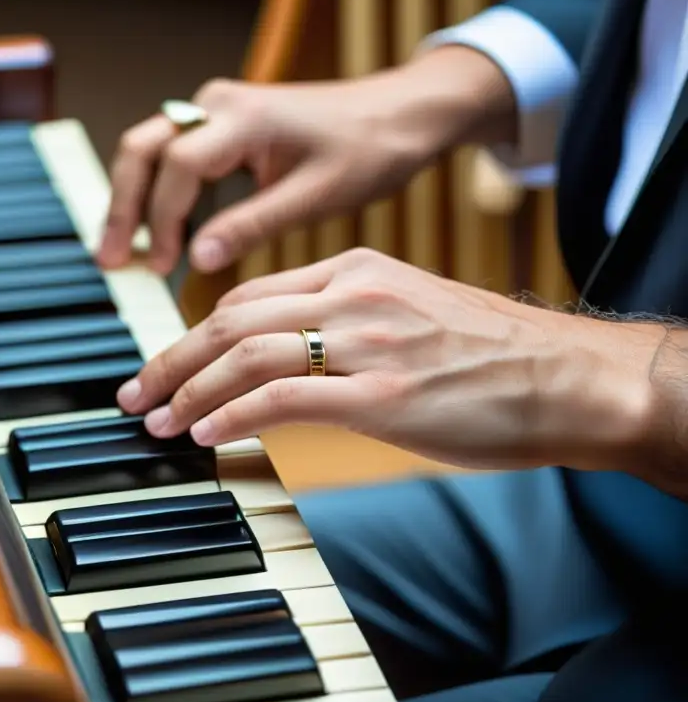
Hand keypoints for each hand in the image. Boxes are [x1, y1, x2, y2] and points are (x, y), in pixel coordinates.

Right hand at [97, 73, 439, 274]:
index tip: (161, 265)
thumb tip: (196, 260)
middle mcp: (218, 104)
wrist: (399, 115)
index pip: (178, 166)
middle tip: (112, 260)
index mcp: (244, 117)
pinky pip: (173, 156)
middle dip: (124, 207)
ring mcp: (217, 110)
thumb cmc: (368, 150)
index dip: (163, 219)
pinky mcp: (224, 125)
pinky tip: (158, 232)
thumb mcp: (314, 196)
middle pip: (144, 149)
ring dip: (133, 199)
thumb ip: (251, 226)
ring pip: (150, 150)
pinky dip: (158, 193)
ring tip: (122, 252)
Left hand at [116, 249, 660, 471]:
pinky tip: (204, 431)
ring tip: (155, 419)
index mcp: (358, 271)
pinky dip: (233, 413)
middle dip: (171, 357)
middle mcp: (354, 295)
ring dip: (188, 388)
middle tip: (133, 392)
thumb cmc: (492, 355)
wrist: (569, 376)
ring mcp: (367, 342)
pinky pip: (284, 396)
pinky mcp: (383, 392)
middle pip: (231, 318)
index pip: (250, 296)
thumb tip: (290, 360)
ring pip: (246, 353)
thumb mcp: (410, 313)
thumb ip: (347, 323)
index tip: (168, 363)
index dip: (197, 332)